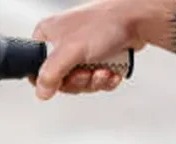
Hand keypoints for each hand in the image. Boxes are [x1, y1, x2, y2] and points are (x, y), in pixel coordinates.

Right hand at [30, 0, 145, 99]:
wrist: (138, 19)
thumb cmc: (106, 22)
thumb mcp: (70, 50)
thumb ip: (51, 74)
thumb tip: (41, 92)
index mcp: (48, 35)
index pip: (37, 68)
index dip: (51, 79)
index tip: (64, 79)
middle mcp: (62, 43)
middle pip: (60, 79)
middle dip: (78, 81)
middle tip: (87, 73)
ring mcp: (81, 51)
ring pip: (79, 81)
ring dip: (94, 81)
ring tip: (103, 71)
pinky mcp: (98, 57)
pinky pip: (95, 79)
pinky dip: (104, 79)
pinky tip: (111, 72)